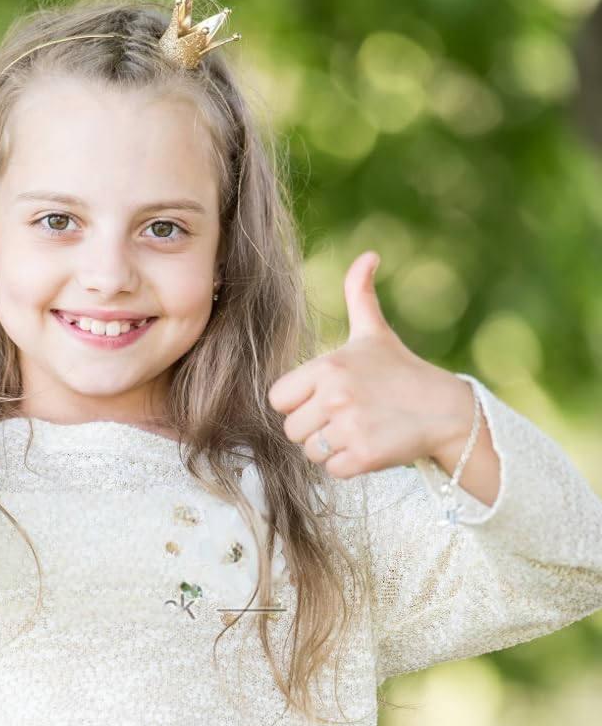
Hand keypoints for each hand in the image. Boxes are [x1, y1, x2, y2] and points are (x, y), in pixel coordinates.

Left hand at [267, 251, 469, 478]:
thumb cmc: (402, 371)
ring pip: (310, 452)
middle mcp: (334, 396)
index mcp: (328, 367)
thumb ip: (359, 294)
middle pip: (291, 429)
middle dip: (314, 428)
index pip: (278, 398)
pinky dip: (349, 465)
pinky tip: (370, 445)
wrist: (447, 410)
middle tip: (347, 416)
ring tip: (359, 429)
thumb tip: (368, 255)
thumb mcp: (374, 332)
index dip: (297, 402)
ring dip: (330, 447)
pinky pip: (332, 470)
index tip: (323, 398)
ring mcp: (349, 428)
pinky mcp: (364, 456)